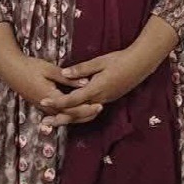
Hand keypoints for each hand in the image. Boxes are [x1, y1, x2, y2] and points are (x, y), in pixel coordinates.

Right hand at [0, 23, 93, 123]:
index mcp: (50, 97)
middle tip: (100, 109)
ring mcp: (43, 107)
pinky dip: (70, 113)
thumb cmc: (29, 66)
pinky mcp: (41, 105)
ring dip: (79, 115)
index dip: (87, 108)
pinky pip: (59, 113)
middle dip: (86, 114)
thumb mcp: (49, 69)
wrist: (10, 69)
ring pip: (64, 116)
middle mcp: (47, 106)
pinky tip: (78, 110)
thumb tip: (86, 82)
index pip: (72, 109)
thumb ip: (67, 78)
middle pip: (70, 116)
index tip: (100, 105)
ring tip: (93, 111)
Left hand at [39, 16, 177, 126]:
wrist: (140, 65)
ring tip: (54, 121)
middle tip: (44, 124)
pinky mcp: (108, 99)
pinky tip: (72, 112)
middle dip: (60, 118)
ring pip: (84, 114)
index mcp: (96, 89)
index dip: (56, 102)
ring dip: (69, 118)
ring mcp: (105, 101)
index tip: (43, 102)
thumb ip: (81, 69)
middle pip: (77, 113)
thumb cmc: (120, 60)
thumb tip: (64, 73)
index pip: (72, 99)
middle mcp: (100, 99)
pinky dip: (79, 114)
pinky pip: (91, 111)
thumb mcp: (99, 62)